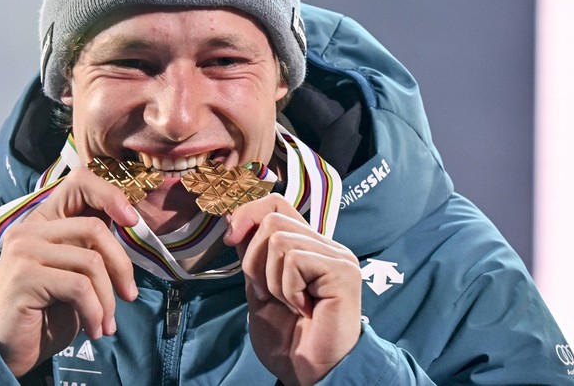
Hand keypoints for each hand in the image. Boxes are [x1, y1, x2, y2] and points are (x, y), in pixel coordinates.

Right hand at [0, 167, 139, 376]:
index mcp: (44, 219)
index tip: (133, 222)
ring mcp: (24, 250)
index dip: (111, 195)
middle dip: (122, 266)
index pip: (80, 183)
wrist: (6, 348)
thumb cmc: (45, 311)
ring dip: (107, 299)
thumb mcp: (73, 271)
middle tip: (129, 295)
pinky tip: (93, 329)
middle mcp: (30, 228)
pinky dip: (95, 312)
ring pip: (91, 262)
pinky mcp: (24, 276)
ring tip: (106, 323)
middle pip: (94, 228)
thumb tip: (131, 224)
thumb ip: (90, 246)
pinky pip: (79, 287)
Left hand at [224, 195, 361, 385]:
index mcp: (306, 246)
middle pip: (272, 218)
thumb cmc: (289, 340)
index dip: (248, 213)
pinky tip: (303, 309)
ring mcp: (337, 256)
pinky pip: (294, 260)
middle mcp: (325, 246)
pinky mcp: (343, 271)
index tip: (231, 239)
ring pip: (280, 239)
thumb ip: (252, 255)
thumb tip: (236, 220)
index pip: (276, 203)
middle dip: (253, 258)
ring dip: (271, 279)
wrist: (310, 374)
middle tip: (266, 293)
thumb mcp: (259, 288)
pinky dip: (286, 288)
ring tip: (289, 304)